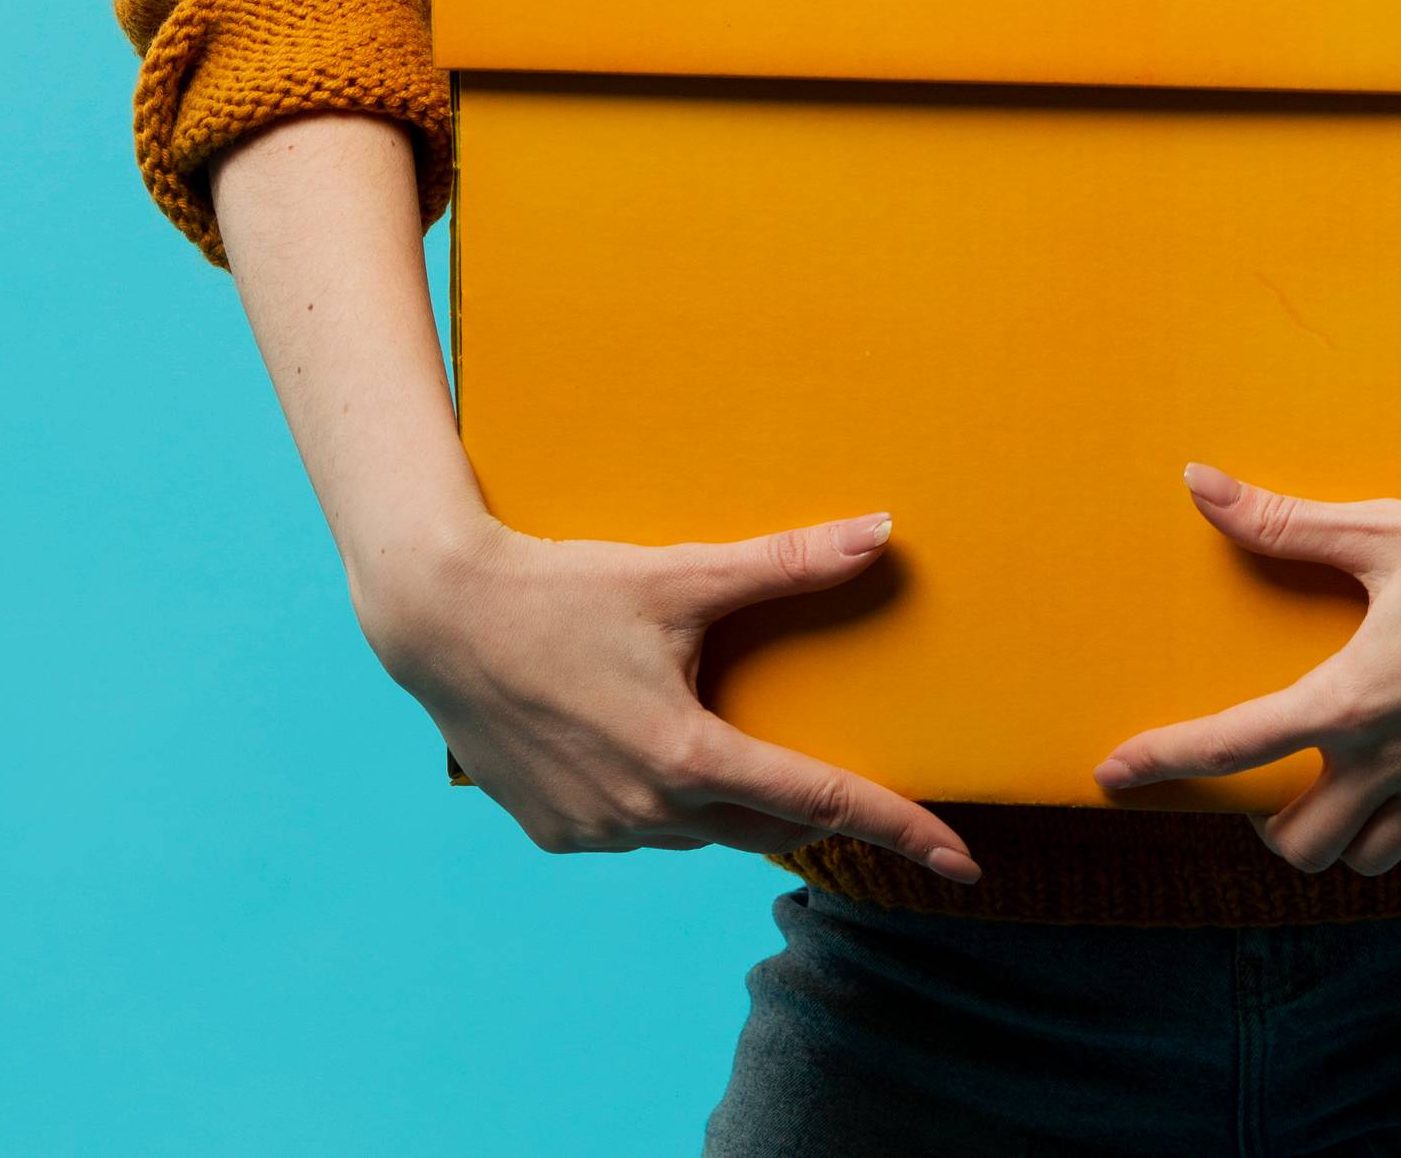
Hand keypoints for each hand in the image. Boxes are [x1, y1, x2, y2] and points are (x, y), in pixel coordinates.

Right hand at [356, 510, 983, 884]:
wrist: (435, 614)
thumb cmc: (560, 588)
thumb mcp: (679, 574)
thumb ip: (786, 564)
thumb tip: (880, 534)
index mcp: (688, 758)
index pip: (822, 804)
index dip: (901, 832)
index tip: (965, 865)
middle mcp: (647, 815)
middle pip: (765, 826)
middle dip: (806, 807)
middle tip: (841, 782)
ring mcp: (598, 834)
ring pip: (698, 830)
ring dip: (722, 796)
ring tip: (711, 735)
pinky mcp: (556, 835)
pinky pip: (636, 831)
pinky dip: (655, 799)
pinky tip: (632, 745)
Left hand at [1089, 461, 1400, 877]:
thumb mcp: (1379, 531)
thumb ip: (1282, 522)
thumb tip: (1199, 483)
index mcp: (1353, 696)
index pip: (1235, 745)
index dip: (1166, 762)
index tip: (1114, 774)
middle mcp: (1398, 757)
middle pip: (1303, 841)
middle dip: (1268, 822)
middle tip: (1263, 785)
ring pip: (1373, 857)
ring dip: (1344, 834)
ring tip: (1334, 790)